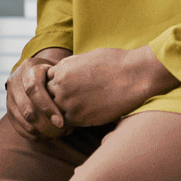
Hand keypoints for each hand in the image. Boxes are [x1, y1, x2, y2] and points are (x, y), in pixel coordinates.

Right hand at [6, 48, 72, 138]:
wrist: (33, 70)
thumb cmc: (52, 72)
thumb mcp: (57, 69)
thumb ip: (63, 81)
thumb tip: (78, 100)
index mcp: (28, 69)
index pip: (34, 89)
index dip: (47, 107)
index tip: (61, 122)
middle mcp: (15, 81)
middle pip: (26, 107)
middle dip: (44, 123)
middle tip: (61, 131)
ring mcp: (9, 96)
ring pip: (21, 119)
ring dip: (39, 131)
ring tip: (56, 135)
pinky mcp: (8, 109)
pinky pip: (18, 127)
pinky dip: (32, 134)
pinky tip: (46, 136)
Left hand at [42, 46, 178, 128]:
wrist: (133, 75)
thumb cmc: (114, 63)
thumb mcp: (85, 58)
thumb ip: (69, 68)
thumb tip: (61, 74)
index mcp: (62, 70)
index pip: (46, 82)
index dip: (56, 85)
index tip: (65, 87)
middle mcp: (61, 87)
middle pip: (48, 97)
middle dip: (57, 98)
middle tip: (69, 100)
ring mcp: (69, 104)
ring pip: (56, 111)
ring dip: (63, 110)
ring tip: (76, 108)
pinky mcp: (80, 119)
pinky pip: (68, 122)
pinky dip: (73, 120)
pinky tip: (85, 114)